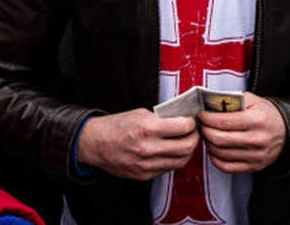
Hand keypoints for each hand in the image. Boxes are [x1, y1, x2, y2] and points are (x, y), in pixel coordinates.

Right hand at [76, 109, 199, 180]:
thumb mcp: (140, 113)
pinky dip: (174, 160)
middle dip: (194, 138)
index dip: (191, 123)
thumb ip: (162, 119)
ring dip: (187, 151)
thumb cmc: (116, 126)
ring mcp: (146, 164)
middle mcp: (148, 148)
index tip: (191, 121)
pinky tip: (171, 152)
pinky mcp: (144, 175)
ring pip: (181, 161)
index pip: (183, 127)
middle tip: (193, 132)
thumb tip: (181, 120)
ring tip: (185, 142)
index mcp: (147, 128)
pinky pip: (168, 169)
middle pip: (186, 147)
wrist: (95, 143)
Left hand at [199, 92, 285, 172]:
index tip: (202, 115)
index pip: (223, 122)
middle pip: (218, 139)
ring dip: (209, 144)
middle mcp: (257, 139)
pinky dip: (215, 159)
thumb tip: (209, 104)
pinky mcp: (253, 166)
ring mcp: (255, 156)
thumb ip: (232, 100)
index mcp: (257, 120)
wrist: (286, 132)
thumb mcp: (253, 100)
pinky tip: (214, 150)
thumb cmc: (266, 114)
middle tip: (203, 125)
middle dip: (205, 131)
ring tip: (209, 135)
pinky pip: (226, 167)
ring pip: (220, 153)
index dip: (207, 118)